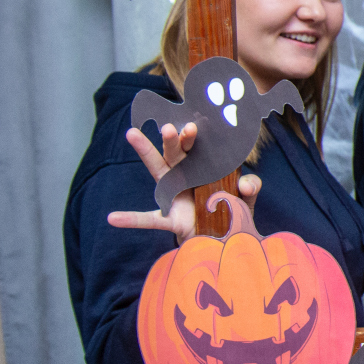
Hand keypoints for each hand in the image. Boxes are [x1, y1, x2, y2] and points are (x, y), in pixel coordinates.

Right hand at [108, 123, 260, 242]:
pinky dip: (130, 219)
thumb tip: (245, 183)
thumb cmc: (232, 213)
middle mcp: (186, 177)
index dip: (198, 136)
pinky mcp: (171, 220)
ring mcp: (174, 196)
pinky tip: (113, 218)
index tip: (197, 123)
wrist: (224, 240)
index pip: (200, 148)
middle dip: (175, 139)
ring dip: (146, 151)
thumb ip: (250, 188)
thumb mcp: (246, 200)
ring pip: (158, 170)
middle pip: (178, 153)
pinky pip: (148, 220)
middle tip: (171, 127)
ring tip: (132, 133)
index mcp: (204, 168)